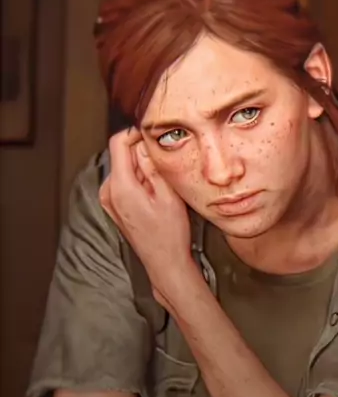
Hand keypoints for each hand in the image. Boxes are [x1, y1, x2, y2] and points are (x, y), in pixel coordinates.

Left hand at [99, 128, 195, 304]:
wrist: (165, 262)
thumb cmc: (169, 234)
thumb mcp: (168, 195)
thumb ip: (153, 166)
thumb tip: (145, 143)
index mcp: (120, 187)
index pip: (118, 142)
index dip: (136, 134)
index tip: (154, 137)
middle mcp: (108, 192)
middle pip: (122, 156)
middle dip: (143, 156)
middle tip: (166, 168)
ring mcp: (109, 201)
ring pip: (125, 169)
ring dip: (142, 170)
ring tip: (163, 187)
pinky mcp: (114, 207)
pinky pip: (124, 182)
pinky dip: (139, 182)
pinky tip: (155, 196)